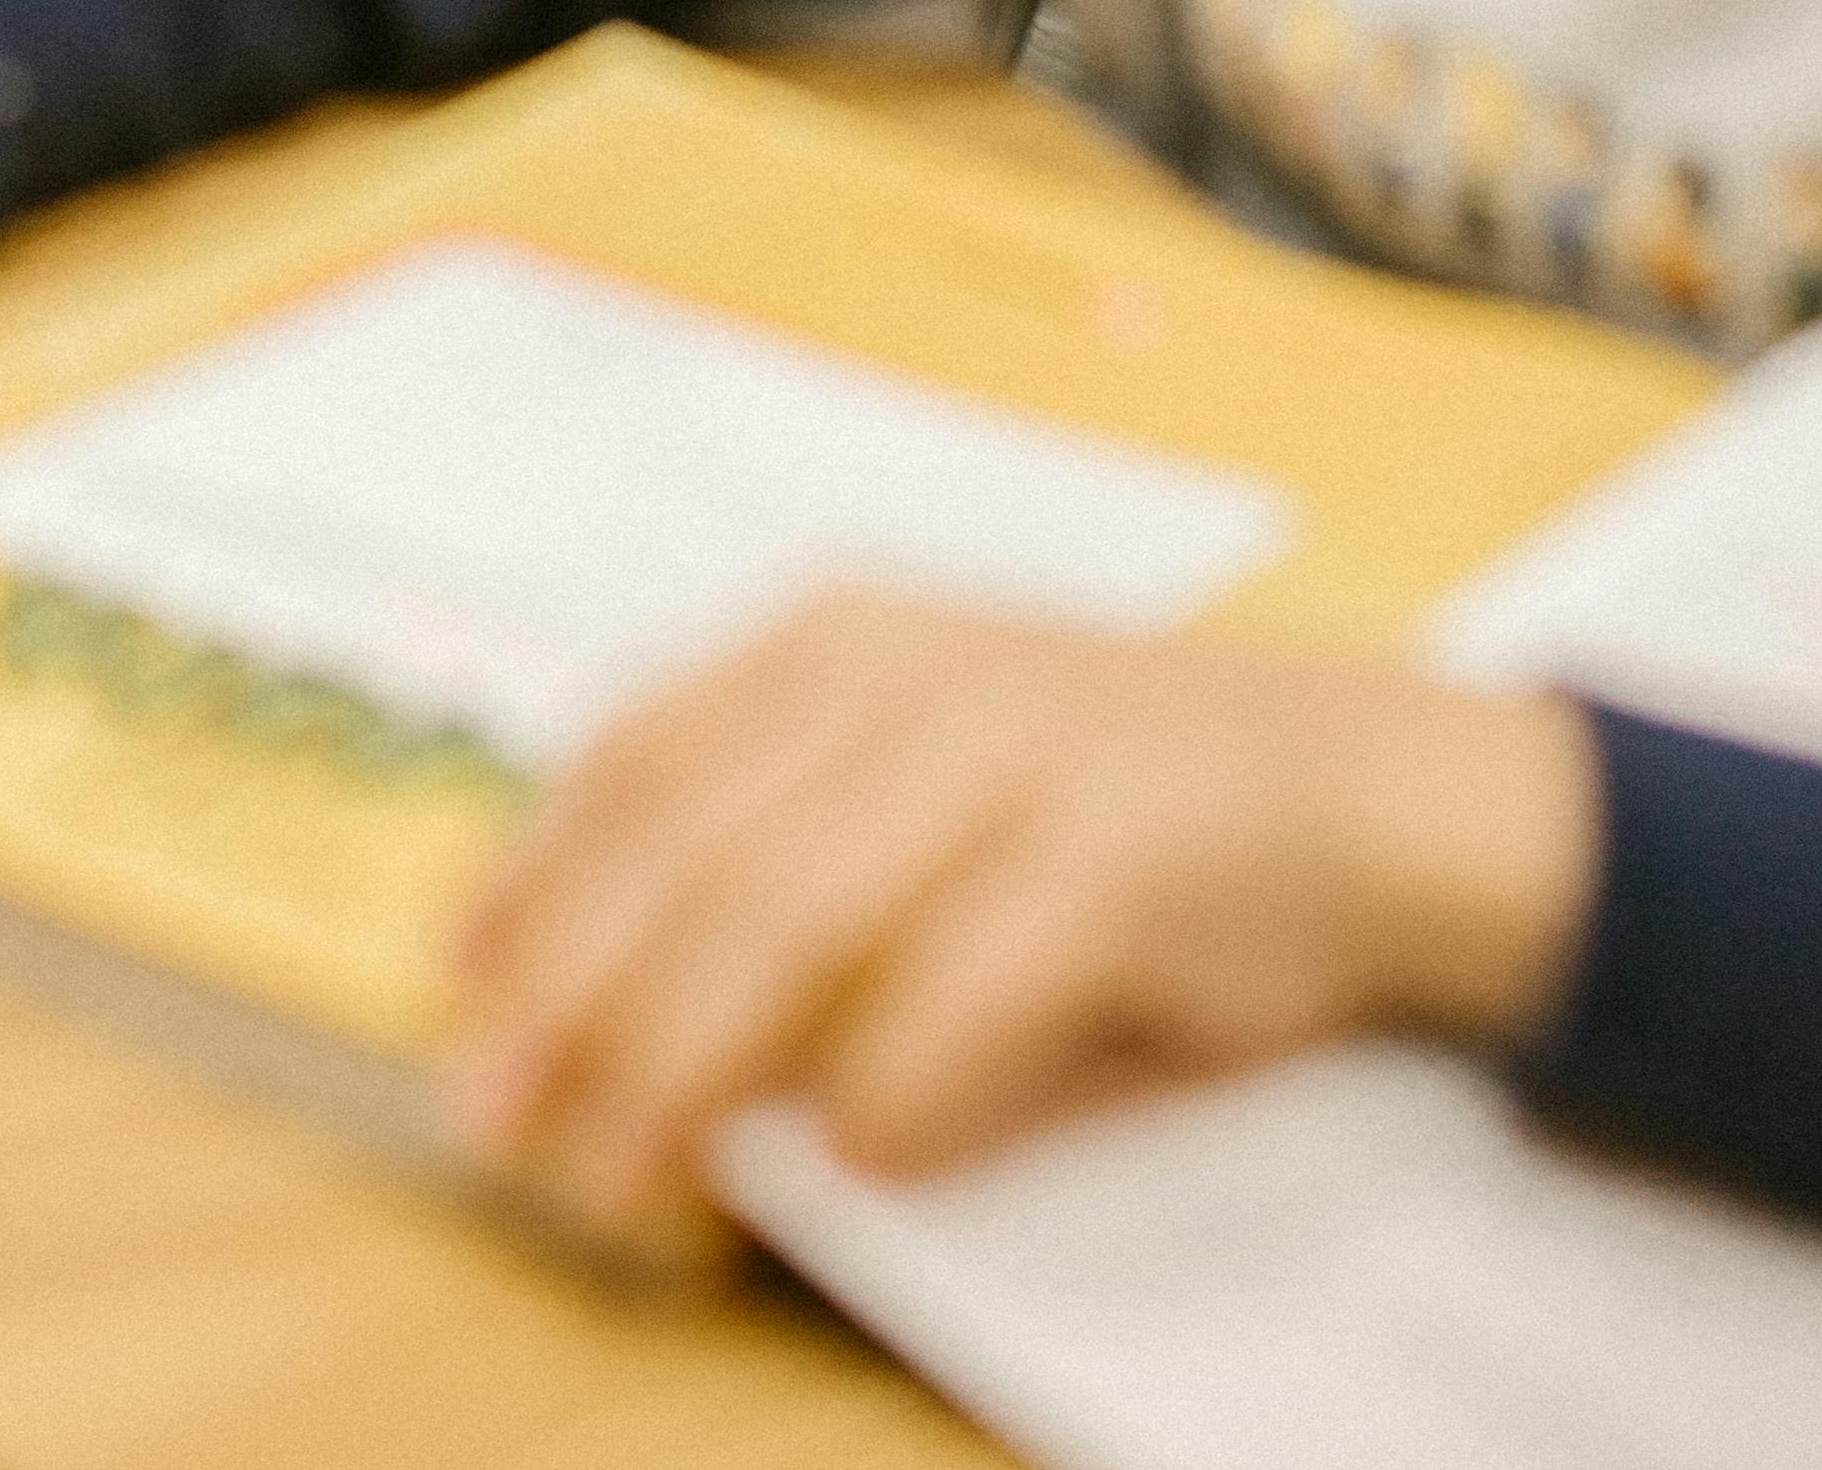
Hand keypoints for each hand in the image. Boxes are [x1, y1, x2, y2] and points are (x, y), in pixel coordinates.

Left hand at [443, 595, 1600, 1252]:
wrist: (1366, 786)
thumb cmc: (1115, 810)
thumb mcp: (924, 779)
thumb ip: (780, 852)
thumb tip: (594, 1003)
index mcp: (838, 640)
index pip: (637, 755)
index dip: (535, 878)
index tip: (456, 996)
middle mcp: (906, 672)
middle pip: (690, 848)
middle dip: (577, 1002)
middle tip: (505, 1131)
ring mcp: (1014, 751)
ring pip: (793, 912)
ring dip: (691, 1065)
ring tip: (629, 1181)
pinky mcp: (1119, 853)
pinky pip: (968, 985)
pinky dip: (896, 1079)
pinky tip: (846, 1157)